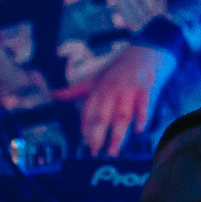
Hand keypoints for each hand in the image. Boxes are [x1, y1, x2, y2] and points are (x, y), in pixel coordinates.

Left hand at [54, 42, 179, 155]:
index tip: (84, 144)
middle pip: (102, 115)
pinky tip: (139, 130)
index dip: (85, 127)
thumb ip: (76, 90)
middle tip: (94, 152)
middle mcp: (111, 90)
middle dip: (97, 135)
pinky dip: (142, 117)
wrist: (147, 50)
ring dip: (118, 134)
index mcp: (98, 88)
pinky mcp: (147, 89)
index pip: (88, 111)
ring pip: (122, 115)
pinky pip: (144, 105)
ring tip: (114, 151)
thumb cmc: (120, 67)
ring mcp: (129, 90)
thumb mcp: (97, 77)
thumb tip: (53, 94)